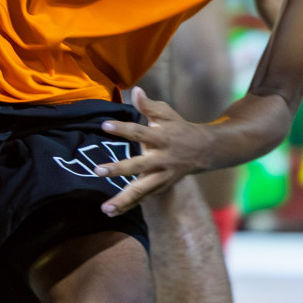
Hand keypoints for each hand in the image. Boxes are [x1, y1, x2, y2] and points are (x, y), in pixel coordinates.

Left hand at [94, 87, 215, 217]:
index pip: (140, 132)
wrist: (204, 151)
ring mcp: (162, 177)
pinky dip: (128, 206)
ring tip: (105, 209)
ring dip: (123, 200)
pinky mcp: (161, 187)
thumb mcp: (167, 114)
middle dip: (119, 169)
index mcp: (163, 138)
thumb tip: (134, 90)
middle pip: (139, 166)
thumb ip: (148, 106)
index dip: (123, 129)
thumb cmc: (179, 128)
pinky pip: (143, 198)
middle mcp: (162, 160)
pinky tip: (111, 211)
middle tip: (98, 170)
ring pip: (142, 190)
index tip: (104, 125)